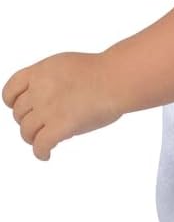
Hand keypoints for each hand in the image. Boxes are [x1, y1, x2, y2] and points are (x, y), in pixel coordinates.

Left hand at [2, 52, 121, 160]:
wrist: (116, 79)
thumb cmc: (103, 71)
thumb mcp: (66, 65)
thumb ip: (52, 80)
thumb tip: (50, 101)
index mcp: (40, 72)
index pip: (11, 90)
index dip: (12, 103)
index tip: (20, 109)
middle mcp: (39, 90)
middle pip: (19, 114)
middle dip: (27, 121)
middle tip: (41, 127)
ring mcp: (47, 109)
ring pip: (26, 131)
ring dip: (32, 138)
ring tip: (42, 143)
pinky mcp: (59, 126)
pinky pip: (40, 145)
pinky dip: (40, 153)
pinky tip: (46, 155)